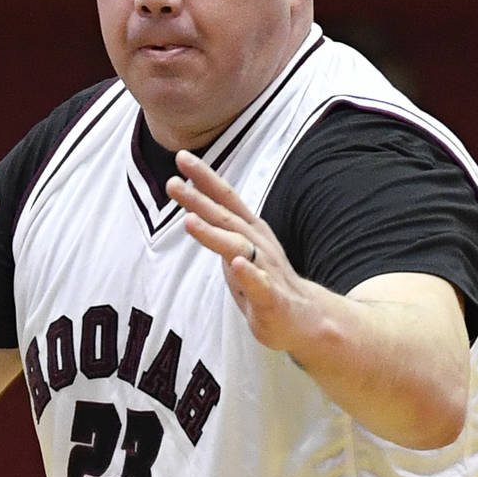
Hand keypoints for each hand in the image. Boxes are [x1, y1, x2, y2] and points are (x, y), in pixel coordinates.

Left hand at [167, 152, 321, 354]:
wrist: (305, 319)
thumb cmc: (267, 285)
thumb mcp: (240, 253)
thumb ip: (221, 233)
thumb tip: (194, 211)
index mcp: (250, 232)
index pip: (225, 200)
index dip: (204, 179)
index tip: (181, 157)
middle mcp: (258, 244)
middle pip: (225, 217)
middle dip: (199, 199)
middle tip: (172, 182)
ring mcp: (266, 269)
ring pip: (238, 247)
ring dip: (213, 233)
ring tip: (189, 221)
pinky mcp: (272, 298)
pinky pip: (260, 284)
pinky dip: (248, 274)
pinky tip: (235, 264)